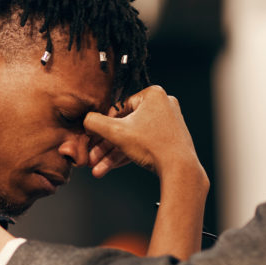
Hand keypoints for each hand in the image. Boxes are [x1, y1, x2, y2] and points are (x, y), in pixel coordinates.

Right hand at [84, 85, 199, 178]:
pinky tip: (111, 168)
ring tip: (98, 169)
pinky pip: (143, 144)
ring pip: (132, 138)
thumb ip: (95, 123)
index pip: (119, 107)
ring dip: (113, 154)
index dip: (103, 124)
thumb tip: (85, 119)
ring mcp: (168, 123)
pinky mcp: (169, 139)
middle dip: (106, 146)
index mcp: (153, 95)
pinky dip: (127, 155)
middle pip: (124, 126)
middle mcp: (163, 105)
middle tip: (92, 157)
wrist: (179, 168)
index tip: (93, 137)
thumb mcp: (116, 132)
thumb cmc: (153, 146)